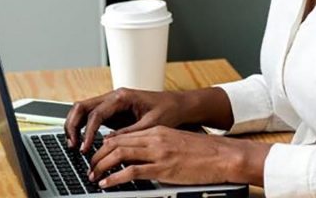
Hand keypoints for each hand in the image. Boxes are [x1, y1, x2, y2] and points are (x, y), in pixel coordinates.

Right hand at [64, 88, 187, 151]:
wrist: (177, 105)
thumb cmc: (168, 110)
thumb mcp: (151, 124)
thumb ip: (130, 133)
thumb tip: (109, 142)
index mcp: (123, 96)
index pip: (97, 113)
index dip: (88, 132)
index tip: (86, 147)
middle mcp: (114, 97)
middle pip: (82, 106)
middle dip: (73, 125)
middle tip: (73, 145)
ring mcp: (111, 103)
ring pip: (83, 109)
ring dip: (75, 125)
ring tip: (74, 145)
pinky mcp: (112, 112)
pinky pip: (91, 117)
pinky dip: (83, 127)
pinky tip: (84, 141)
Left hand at [88, 126, 268, 188]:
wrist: (224, 156)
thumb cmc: (205, 152)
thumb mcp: (178, 143)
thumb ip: (160, 146)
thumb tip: (144, 156)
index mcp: (158, 131)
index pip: (124, 135)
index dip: (106, 145)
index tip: (99, 155)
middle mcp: (155, 138)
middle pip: (117, 143)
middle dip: (98, 156)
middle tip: (91, 167)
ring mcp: (158, 153)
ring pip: (119, 155)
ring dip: (102, 166)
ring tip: (94, 176)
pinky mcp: (162, 168)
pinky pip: (131, 172)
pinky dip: (114, 178)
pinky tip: (107, 184)